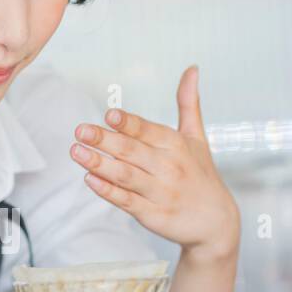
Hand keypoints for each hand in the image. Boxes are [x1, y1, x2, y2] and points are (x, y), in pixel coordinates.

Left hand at [70, 66, 238, 263]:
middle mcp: (168, 167)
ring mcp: (160, 192)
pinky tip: (89, 179)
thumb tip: (192, 68)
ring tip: (76, 151)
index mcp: (176, 145)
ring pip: (125, 176)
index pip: (148, 130)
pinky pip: (126, 201)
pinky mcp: (152, 214)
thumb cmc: (201, 175)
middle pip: (132, 151)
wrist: (216, 222)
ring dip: (99, 163)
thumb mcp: (198, 137)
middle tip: (80, 130)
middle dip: (105, 140)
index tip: (110, 114)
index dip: (128, 123)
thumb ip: (188, 103)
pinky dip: (107, 191)